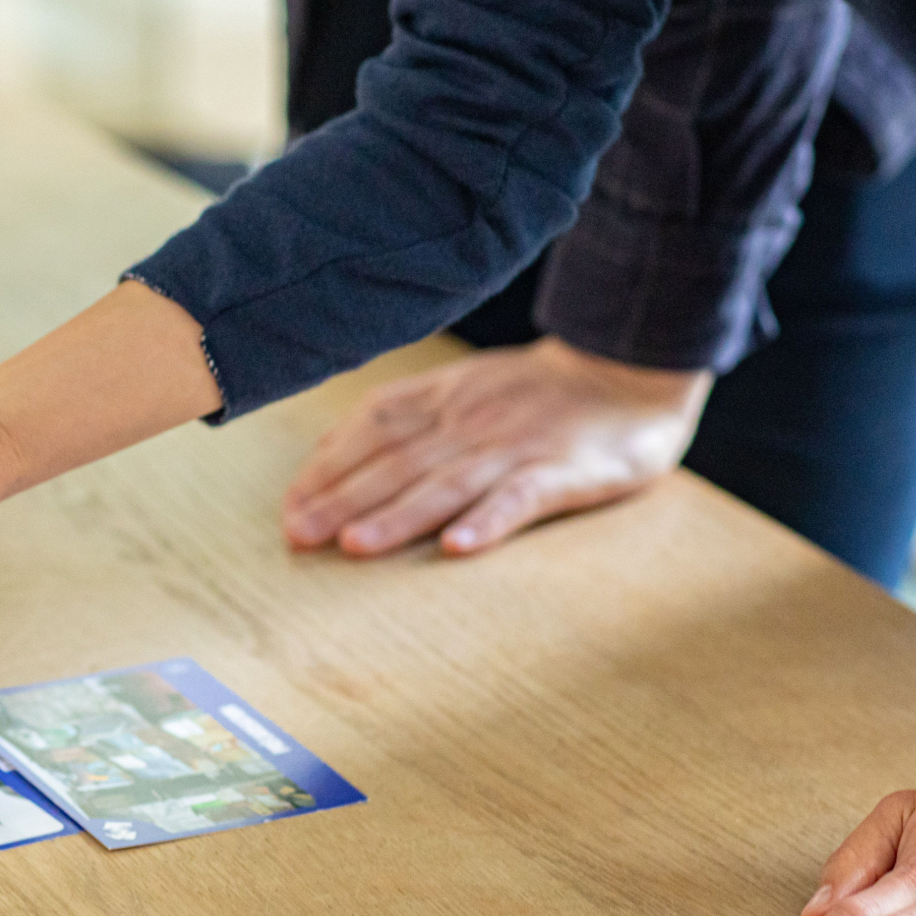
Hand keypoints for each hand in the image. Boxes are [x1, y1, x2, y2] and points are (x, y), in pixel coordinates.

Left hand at [282, 338, 709, 556]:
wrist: (626, 367)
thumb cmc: (532, 392)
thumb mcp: (457, 388)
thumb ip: (396, 418)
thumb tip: (323, 454)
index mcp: (441, 399)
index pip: (371, 430)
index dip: (327, 468)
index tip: (288, 508)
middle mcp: (468, 421)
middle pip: (397, 463)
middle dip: (343, 500)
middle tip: (297, 536)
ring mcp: (515, 446)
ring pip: (447, 484)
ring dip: (399, 516)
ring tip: (355, 546)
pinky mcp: (562, 471)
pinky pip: (521, 498)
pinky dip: (489, 522)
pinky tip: (457, 548)